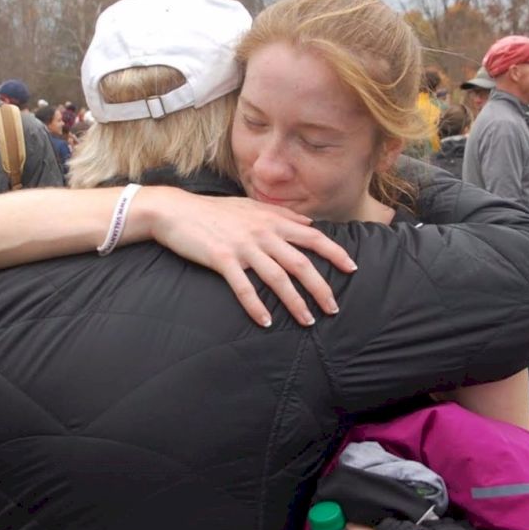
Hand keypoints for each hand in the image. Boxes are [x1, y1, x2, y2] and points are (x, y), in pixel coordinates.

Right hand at [145, 190, 356, 327]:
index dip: (335, 253)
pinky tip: (266, 323)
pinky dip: (256, 306)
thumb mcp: (251, 206)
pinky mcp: (222, 259)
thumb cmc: (215, 211)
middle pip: (300, 262)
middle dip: (321, 287)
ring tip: (307, 321)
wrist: (176, 210)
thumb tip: (310, 224)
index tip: (352, 268)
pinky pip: (244, 287)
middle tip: (333, 308)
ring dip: (295, 302)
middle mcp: (262, 233)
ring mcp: (243, 246)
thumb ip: (282, 215)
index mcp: (272, 221)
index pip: (313, 237)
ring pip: (277, 278)